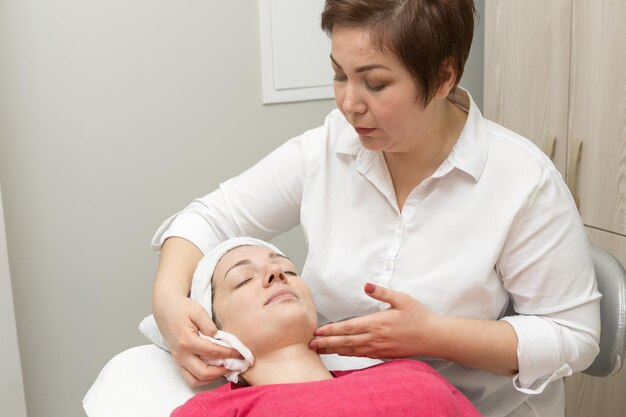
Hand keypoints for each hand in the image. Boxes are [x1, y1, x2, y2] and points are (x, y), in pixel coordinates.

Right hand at [154, 295, 240, 385]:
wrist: (165, 309)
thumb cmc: (182, 308)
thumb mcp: (197, 310)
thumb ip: (209, 324)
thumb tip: (218, 337)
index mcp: (187, 341)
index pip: (213, 352)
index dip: (229, 354)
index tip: (240, 353)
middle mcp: (181, 354)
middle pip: (204, 372)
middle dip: (222, 371)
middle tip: (235, 364)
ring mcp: (178, 360)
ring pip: (196, 380)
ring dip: (212, 377)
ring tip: (225, 368)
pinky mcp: (178, 362)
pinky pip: (190, 378)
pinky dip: (204, 378)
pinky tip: (214, 369)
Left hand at [309, 283, 436, 358]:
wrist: (433, 337)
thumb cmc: (418, 316)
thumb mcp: (401, 299)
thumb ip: (382, 292)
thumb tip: (366, 285)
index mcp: (377, 323)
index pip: (348, 327)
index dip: (331, 330)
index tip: (317, 332)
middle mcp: (375, 338)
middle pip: (345, 342)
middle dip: (326, 343)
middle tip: (310, 345)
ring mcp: (379, 348)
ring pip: (351, 350)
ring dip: (334, 350)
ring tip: (320, 351)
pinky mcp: (383, 354)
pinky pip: (361, 355)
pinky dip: (348, 354)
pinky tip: (341, 353)